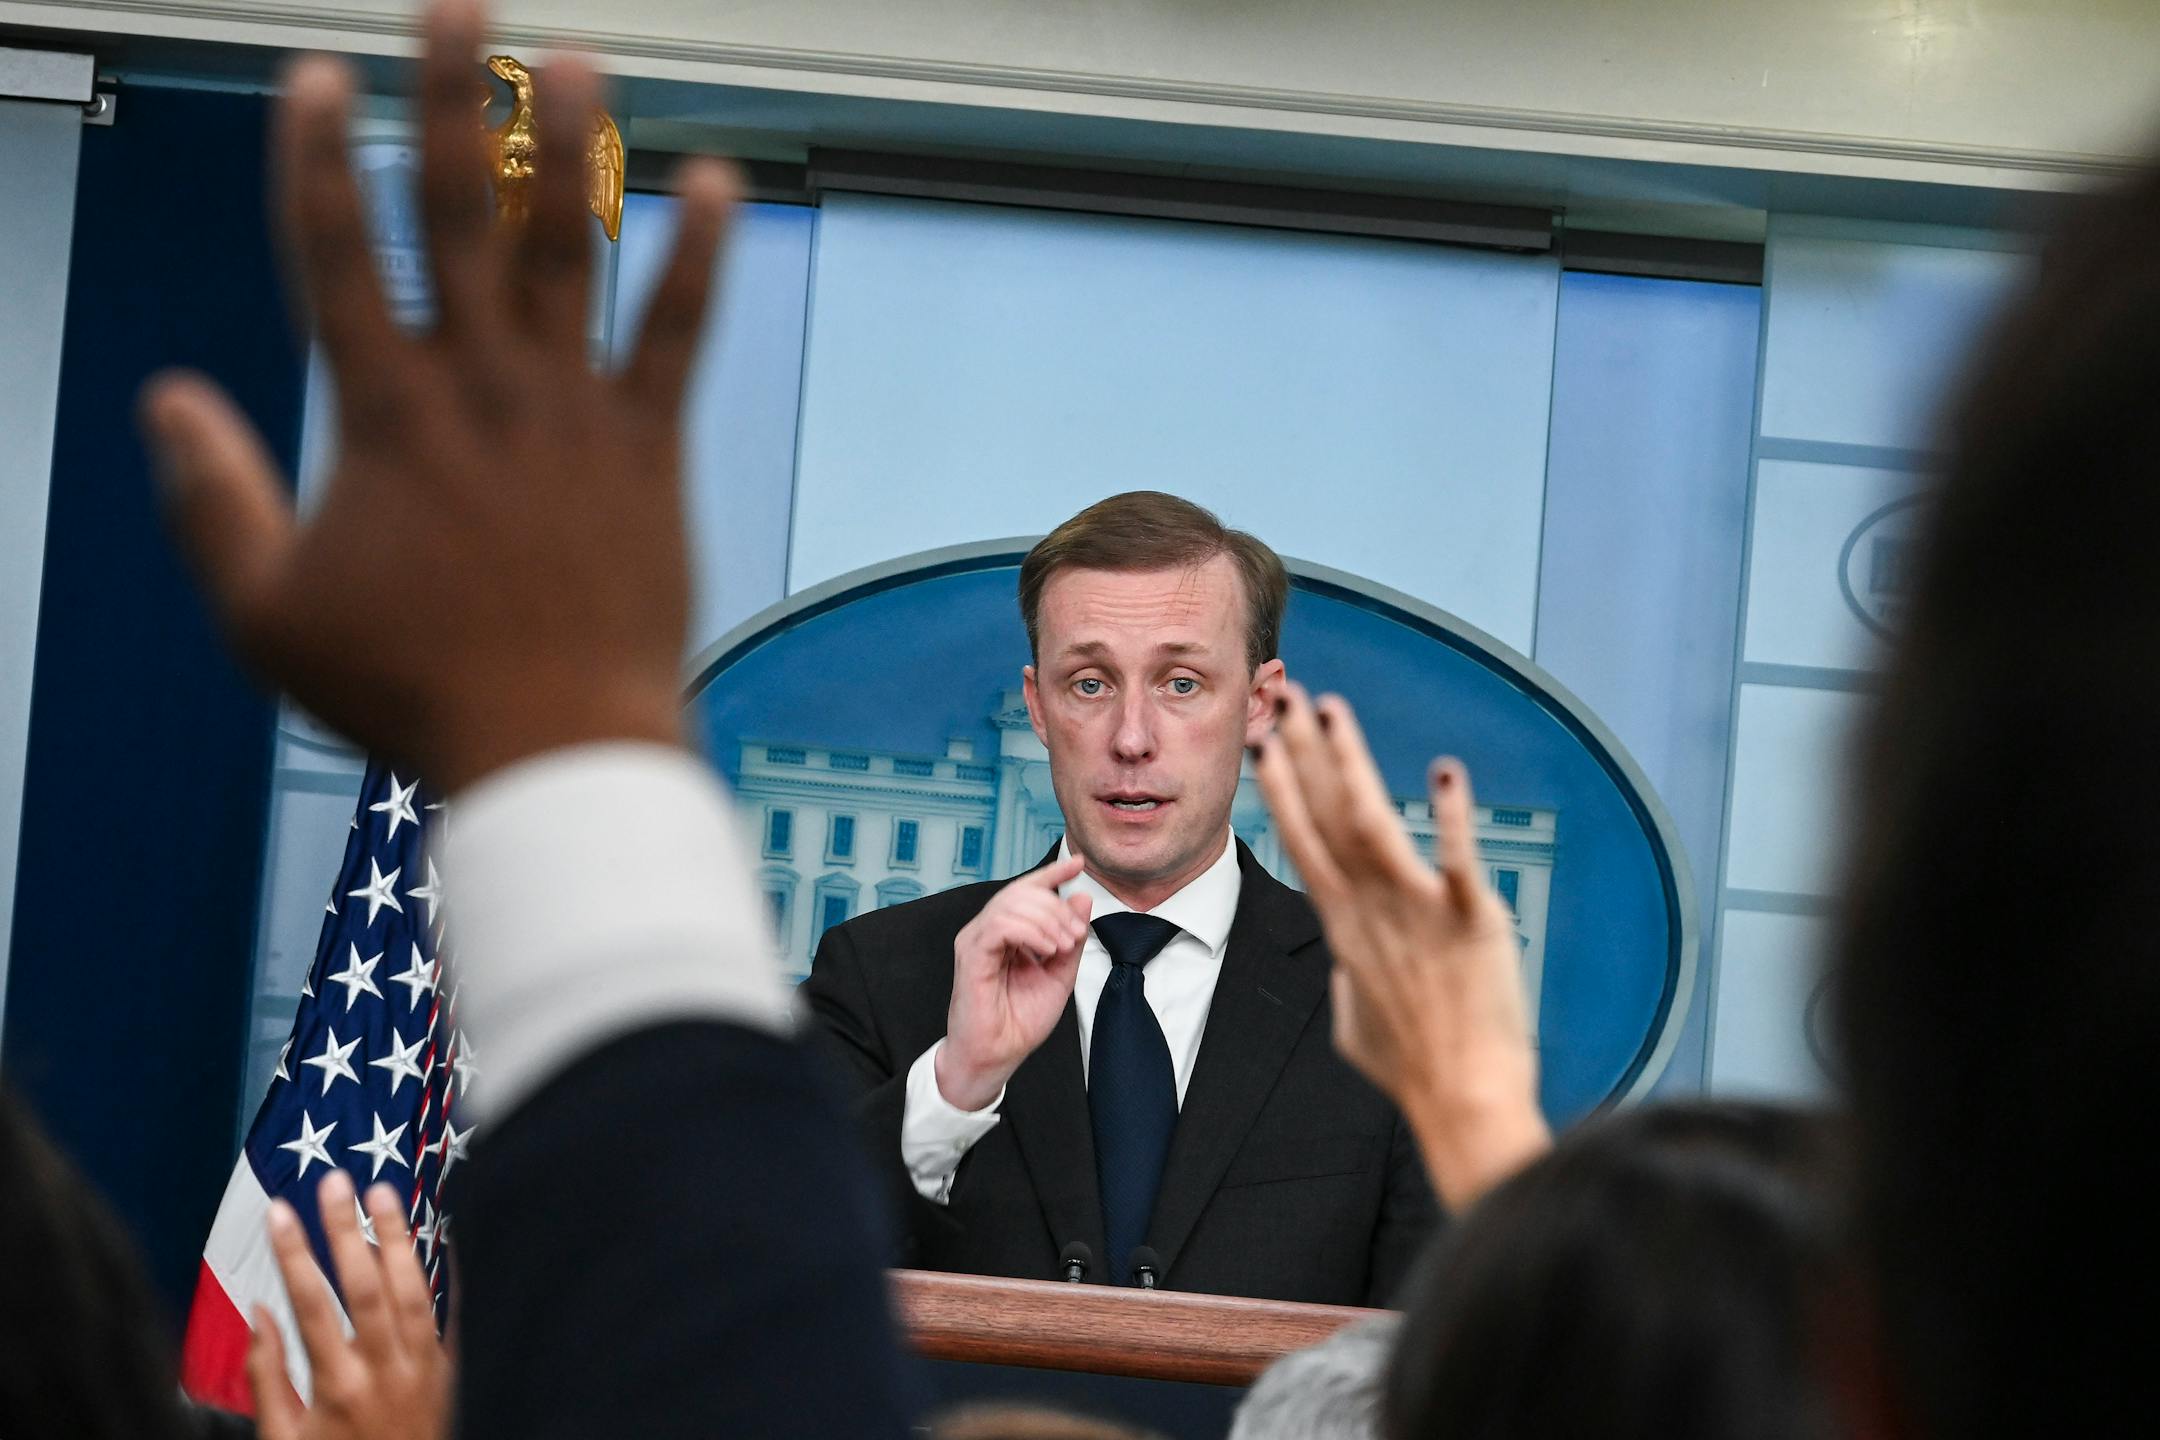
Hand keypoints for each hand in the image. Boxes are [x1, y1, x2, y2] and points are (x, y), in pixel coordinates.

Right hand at [139, 0, 736, 793]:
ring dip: (572, 149)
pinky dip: (700, 257)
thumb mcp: (266, 612)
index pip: (339, 254)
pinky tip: (722, 182)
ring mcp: (573, 408)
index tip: (322, 77)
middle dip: (450, 101)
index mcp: (384, 413)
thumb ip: (210, 500)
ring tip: (576, 59)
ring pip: (572, 250)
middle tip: (453, 8)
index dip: (324, 157)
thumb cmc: (411, 689)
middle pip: (460, 215)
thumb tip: (165, 401)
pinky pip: (682, 333)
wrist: (555, 741)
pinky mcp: (650, 446)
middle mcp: (481, 386)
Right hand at [248, 1170, 450, 1439]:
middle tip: (334, 1182)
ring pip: (412, 1289)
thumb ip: (267, 1377)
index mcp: (338, 1387)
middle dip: (346, 1230)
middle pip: (365, 1285)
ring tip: (383, 1192)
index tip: (279, 1210)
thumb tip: (258, 1314)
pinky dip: (445, 1271)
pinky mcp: (451, 1370)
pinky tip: (441, 1233)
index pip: (311, 1304)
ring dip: (397, 1237)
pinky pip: (449, 1312)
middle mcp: (386, 1371)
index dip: (293, 1253)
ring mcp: (425, 1368)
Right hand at [936, 854, 1093, 1110]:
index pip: (1028, 890)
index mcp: (1008, 932)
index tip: (1078, 863)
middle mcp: (988, 930)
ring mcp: (976, 939)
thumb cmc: (1020, 1021)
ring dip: (1047, 919)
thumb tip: (1082, 898)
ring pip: (1011, 903)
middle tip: (1076, 933)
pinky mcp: (971, 953)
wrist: (997, 1055)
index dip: (1052, 873)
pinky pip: (1000, 924)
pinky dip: (1029, 931)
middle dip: (1056, 905)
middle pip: (1022, 891)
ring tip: (1063, 945)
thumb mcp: (1059, 974)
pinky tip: (1046, 948)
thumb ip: (1070, 936)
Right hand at [1253, 685, 1548, 1209]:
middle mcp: (1371, 910)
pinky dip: (1453, 817)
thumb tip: (1343, 970)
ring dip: (1349, 762)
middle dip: (1302, 752)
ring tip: (1333, 712)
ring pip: (1372, 822)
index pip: (1303, 843)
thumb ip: (1346, 981)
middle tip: (1285, 698)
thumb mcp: (1355, 1025)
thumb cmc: (1413, 1073)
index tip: (1265, 746)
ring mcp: (1419, 912)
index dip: (1281, 791)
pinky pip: (1460, 859)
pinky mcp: (1473, 921)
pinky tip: (1446, 773)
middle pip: (1325, 816)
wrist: (1463, 1102)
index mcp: (1344, 929)